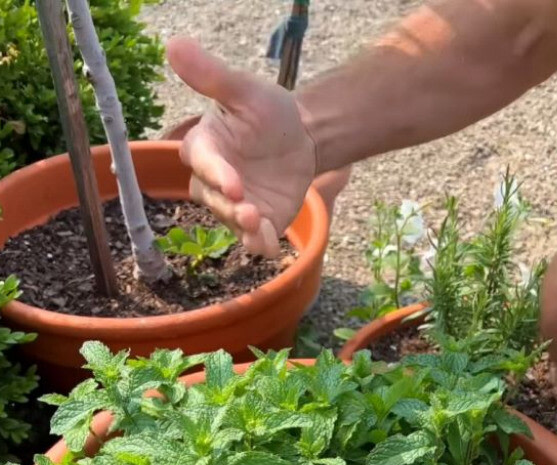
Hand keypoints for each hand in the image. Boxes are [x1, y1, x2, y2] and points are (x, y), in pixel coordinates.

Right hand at [167, 38, 317, 255]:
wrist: (302, 138)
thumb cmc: (266, 112)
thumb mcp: (245, 90)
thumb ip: (213, 76)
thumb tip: (174, 44)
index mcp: (204, 146)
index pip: (201, 163)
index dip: (215, 173)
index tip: (233, 182)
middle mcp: (212, 179)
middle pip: (211, 197)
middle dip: (229, 205)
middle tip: (248, 209)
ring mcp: (233, 203)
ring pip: (229, 221)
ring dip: (243, 227)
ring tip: (258, 225)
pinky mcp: (257, 220)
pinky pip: (253, 238)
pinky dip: (259, 245)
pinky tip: (270, 250)